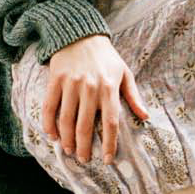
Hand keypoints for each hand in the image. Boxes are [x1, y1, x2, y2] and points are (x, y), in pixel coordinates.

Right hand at [41, 34, 148, 164]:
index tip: (107, 159)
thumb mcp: (125, 72)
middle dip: (84, 147)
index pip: (110, 122)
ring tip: (69, 150)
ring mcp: (71, 84)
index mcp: (109, 87)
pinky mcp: (55, 80)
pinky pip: (49, 106)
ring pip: (66, 119)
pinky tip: (52, 135)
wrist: (81, 34)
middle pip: (85, 125)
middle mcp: (90, 87)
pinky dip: (49, 124)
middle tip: (84, 159)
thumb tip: (145, 116)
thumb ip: (133, 96)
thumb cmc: (106, 56)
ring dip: (66, 139)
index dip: (109, 143)